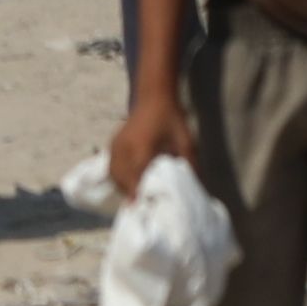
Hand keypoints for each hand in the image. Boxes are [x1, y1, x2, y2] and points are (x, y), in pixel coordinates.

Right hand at [107, 88, 193, 204]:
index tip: (141, 209)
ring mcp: (116, 145)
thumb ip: (189, 165)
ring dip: (123, 186)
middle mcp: (125, 148)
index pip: (135, 179)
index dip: (137, 196)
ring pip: (114, 174)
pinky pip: (111, 166)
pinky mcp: (113, 143)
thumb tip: (195, 188)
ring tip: (136, 195)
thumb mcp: (186, 141)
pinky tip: (129, 180)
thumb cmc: (172, 118)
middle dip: (130, 194)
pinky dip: (118, 176)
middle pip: (122, 180)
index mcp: (142, 149)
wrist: (155, 96)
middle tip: (142, 205)